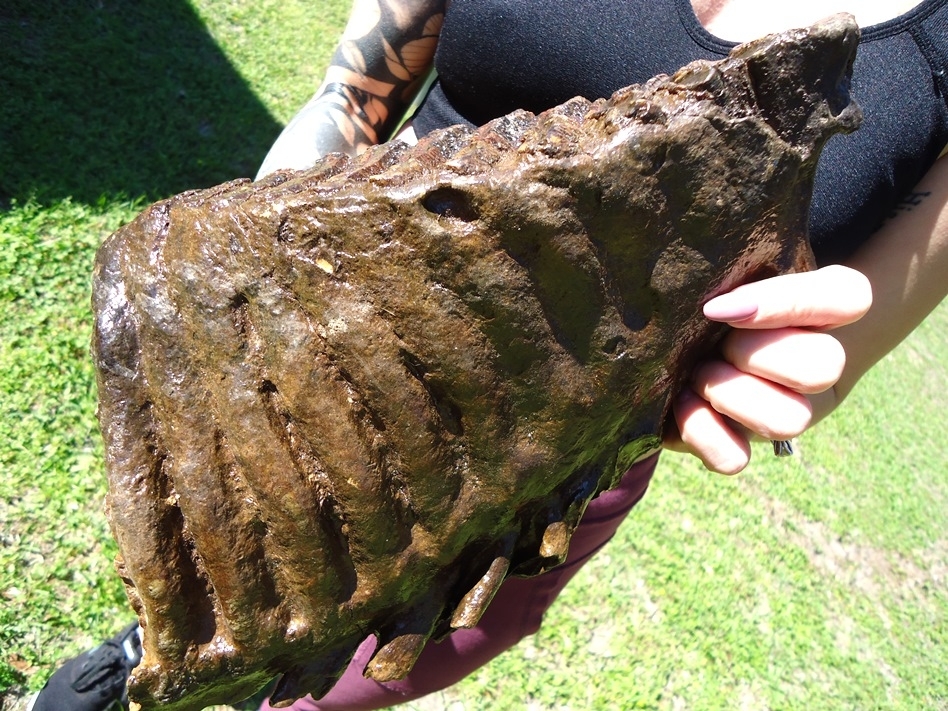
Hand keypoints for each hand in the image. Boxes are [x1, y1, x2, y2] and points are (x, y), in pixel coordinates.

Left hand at [665, 265, 871, 473]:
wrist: (682, 348)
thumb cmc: (716, 305)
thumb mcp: (735, 278)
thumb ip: (740, 277)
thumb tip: (716, 306)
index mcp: (823, 313)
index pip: (849, 298)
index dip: (783, 304)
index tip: (719, 308)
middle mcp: (813, 368)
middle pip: (822, 366)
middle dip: (754, 354)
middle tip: (717, 344)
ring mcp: (781, 414)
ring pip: (787, 419)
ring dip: (730, 392)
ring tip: (698, 374)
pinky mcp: (739, 447)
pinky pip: (734, 459)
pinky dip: (702, 431)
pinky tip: (683, 404)